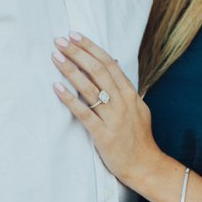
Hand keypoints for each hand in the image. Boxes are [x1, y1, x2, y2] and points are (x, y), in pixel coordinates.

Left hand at [52, 32, 161, 185]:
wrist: (145, 166)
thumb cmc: (138, 139)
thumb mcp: (138, 108)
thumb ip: (125, 87)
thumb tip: (115, 62)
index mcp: (130, 95)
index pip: (109, 64)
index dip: (90, 48)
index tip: (75, 36)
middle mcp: (122, 103)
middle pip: (98, 71)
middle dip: (77, 53)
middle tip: (59, 40)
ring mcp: (113, 118)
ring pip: (90, 88)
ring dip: (71, 70)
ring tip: (55, 57)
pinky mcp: (103, 135)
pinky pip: (84, 113)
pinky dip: (70, 99)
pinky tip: (57, 87)